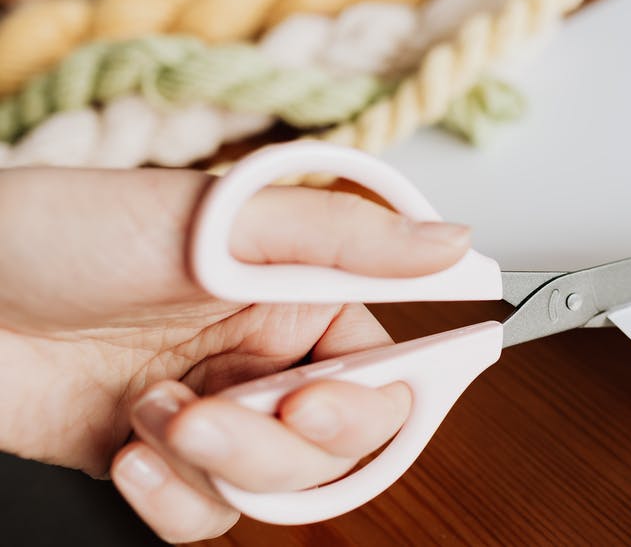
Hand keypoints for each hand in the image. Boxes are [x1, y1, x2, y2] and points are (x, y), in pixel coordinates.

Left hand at [0, 166, 470, 541]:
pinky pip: (209, 517)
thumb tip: (453, 244)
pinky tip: (128, 450)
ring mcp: (215, 413)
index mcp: (299, 296)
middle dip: (273, 443)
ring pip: (276, 488)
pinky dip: (173, 500)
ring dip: (215, 464)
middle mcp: (266, 358)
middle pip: (336, 444)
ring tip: (151, 414)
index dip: (371, 402)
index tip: (318, 403)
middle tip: (210, 410)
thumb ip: (345, 240)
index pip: (386, 368)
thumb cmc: (67, 234)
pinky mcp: (161, 461)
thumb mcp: (219, 223)